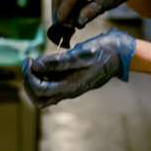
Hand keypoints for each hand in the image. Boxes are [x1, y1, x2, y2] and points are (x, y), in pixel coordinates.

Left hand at [22, 31, 136, 108]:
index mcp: (71, 87)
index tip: (29, 59)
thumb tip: (36, 65)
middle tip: (29, 63)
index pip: (40, 91)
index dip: (29, 77)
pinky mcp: (72, 81)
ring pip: (44, 94)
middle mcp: (69, 90)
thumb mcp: (81, 54)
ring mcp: (70, 87)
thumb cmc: (103, 52)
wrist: (120, 55)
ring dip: (35, 80)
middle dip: (29, 82)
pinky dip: (44, 76)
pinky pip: (52, 85)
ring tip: (35, 62)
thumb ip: (58, 61)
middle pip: (39, 99)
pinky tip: (46, 62)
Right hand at [51, 0, 144, 30]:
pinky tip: (70, 16)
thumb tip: (76, 24)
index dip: (63, 12)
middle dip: (57, 14)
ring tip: (64, 27)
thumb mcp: (110, 1)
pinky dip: (64, 5)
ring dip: (59, 11)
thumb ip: (92, 11)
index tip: (61, 28)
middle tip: (60, 32)